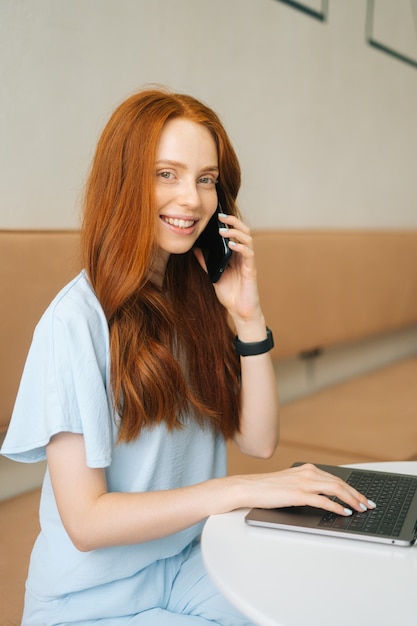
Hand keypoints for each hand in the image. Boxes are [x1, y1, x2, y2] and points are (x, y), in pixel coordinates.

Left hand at [194, 214, 262, 325]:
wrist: (239, 310)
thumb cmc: (230, 293)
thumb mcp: (213, 275)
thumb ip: (206, 262)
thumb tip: (195, 249)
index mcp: (235, 255)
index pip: (235, 233)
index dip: (228, 223)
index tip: (216, 216)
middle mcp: (243, 256)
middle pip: (243, 232)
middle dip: (233, 222)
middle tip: (221, 217)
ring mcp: (248, 262)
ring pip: (248, 240)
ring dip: (236, 233)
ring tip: (223, 230)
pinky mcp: (251, 270)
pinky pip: (248, 254)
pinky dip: (240, 247)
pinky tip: (231, 244)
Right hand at [236, 463, 375, 515]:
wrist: (249, 487)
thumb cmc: (268, 488)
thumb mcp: (291, 483)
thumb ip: (307, 486)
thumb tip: (326, 498)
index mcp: (307, 469)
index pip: (336, 478)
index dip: (352, 488)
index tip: (363, 497)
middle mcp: (308, 472)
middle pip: (340, 483)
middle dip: (357, 495)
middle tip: (368, 505)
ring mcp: (303, 482)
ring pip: (335, 489)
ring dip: (352, 500)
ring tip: (361, 509)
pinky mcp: (298, 494)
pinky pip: (323, 500)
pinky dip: (336, 506)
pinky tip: (344, 512)